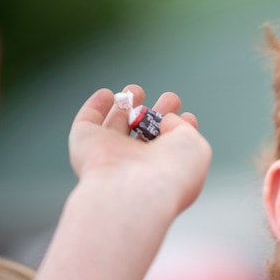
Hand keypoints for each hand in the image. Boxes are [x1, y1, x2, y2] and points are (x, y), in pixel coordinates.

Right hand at [69, 85, 211, 215]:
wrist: (134, 190)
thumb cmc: (172, 172)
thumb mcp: (194, 145)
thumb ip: (183, 127)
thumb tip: (165, 118)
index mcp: (165, 172)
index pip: (173, 149)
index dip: (181, 130)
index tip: (188, 115)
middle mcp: (137, 166)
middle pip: (147, 136)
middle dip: (158, 114)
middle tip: (170, 97)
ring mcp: (111, 154)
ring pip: (117, 126)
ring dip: (126, 105)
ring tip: (137, 89)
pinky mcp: (86, 144)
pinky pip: (88, 121)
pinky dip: (95, 106)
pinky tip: (106, 94)